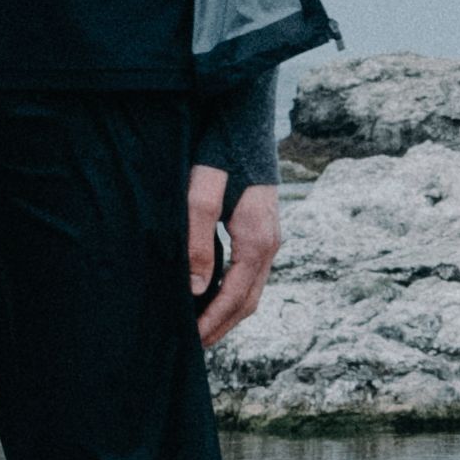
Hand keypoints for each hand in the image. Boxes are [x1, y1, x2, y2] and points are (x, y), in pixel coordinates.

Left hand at [188, 165, 279, 347]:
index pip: (236, 298)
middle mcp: (270, 243)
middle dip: (222, 326)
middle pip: (249, 301)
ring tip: (200, 328)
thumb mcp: (203, 190)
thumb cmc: (221, 147)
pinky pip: (251, 273)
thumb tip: (198, 288)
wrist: (246, 113)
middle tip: (192, 346)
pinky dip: (233, 293)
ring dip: (228, 313)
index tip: (189, 342)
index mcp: (257, 240)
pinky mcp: (262, 227)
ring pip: (253, 289)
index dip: (213, 323)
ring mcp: (270, 236)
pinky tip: (211, 294)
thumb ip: (198, 237)